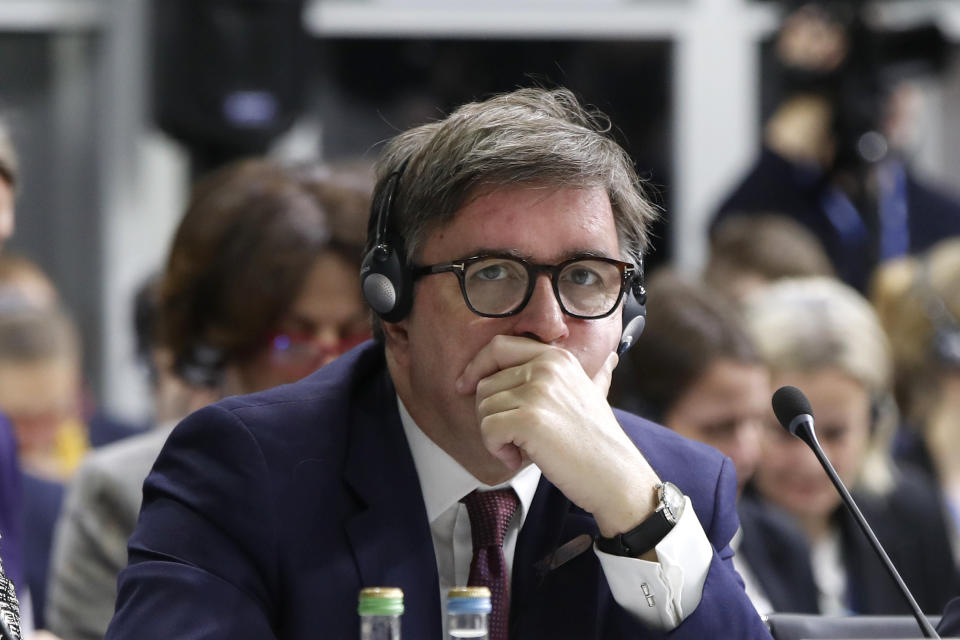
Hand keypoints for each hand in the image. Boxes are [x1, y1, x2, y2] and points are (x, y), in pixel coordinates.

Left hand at [456, 335, 660, 536]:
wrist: (616, 477)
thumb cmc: (598, 443)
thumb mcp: (594, 393)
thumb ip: (590, 373)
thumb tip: (610, 357)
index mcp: (556, 357)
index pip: (499, 346)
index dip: (476, 366)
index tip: (464, 386)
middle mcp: (546, 367)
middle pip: (485, 383)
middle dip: (490, 415)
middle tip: (514, 438)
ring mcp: (538, 392)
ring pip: (483, 408)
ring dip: (495, 436)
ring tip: (522, 449)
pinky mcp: (529, 419)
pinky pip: (487, 429)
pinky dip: (496, 450)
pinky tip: (519, 459)